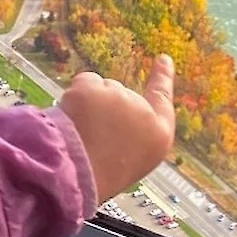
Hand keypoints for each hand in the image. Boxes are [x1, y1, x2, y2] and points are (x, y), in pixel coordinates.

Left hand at [59, 56, 175, 205]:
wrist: (77, 177)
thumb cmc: (101, 175)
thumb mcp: (130, 160)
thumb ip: (130, 131)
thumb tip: (112, 109)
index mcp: (158, 135)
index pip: (163, 99)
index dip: (163, 77)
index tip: (163, 59)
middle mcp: (143, 112)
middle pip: (120, 94)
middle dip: (104, 109)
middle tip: (92, 138)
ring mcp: (118, 96)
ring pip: (100, 89)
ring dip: (88, 105)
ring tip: (81, 134)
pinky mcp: (93, 88)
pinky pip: (84, 83)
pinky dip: (75, 96)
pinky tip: (73, 119)